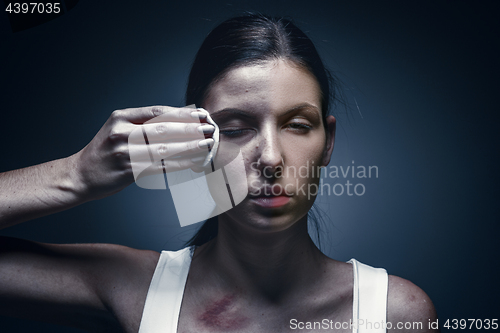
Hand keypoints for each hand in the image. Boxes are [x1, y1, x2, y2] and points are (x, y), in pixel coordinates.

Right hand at [71, 106, 214, 200]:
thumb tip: (179, 120)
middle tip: (210, 128)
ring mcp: (125, 152)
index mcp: (121, 118)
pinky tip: (193, 162)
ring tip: (207, 144)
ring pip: (165, 148)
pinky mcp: (129, 171)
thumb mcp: (118, 129)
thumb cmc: (104, 151)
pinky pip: (161, 166)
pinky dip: (179, 163)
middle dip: (190, 128)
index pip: (157, 112)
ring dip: (189, 146)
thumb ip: (143, 124)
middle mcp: (122, 132)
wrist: (80, 174)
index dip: (182, 112)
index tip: (200, 113)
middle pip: (164, 128)